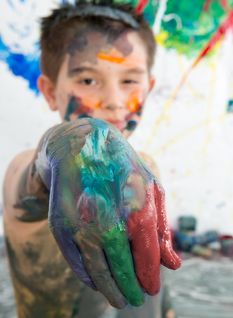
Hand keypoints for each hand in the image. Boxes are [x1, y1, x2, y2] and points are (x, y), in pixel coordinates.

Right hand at [38, 118, 180, 307]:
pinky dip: (88, 278)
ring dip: (110, 291)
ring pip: (98, 274)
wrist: (79, 148)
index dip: (150, 278)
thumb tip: (172, 265)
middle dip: (131, 290)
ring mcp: (82, 227)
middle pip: (123, 272)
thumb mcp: (150, 188)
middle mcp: (108, 223)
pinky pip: (76, 263)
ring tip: (119, 300)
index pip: (147, 260)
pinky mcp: (61, 228)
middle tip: (136, 299)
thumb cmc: (121, 167)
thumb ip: (161, 227)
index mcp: (137, 211)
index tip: (152, 287)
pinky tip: (96, 283)